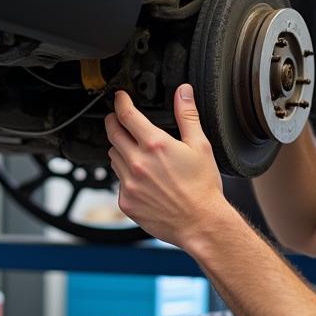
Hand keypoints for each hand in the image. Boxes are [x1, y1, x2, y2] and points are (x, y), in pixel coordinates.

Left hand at [105, 85, 228, 248]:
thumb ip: (187, 115)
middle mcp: (137, 163)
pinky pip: (117, 182)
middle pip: (113, 133)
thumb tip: (183, 92)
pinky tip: (142, 179)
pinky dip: (126, 176)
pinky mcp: (126, 201)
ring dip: (120, 149)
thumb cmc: (203, 187)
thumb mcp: (200, 146)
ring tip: (136, 152)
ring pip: (113, 157)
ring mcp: (129, 184)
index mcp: (155, 145)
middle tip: (119, 119)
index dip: (120, 102)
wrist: (200, 223)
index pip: (127, 115)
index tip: (119, 98)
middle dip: (114, 122)